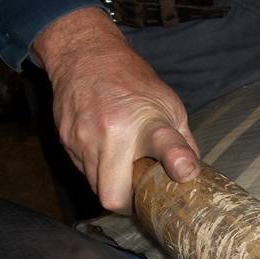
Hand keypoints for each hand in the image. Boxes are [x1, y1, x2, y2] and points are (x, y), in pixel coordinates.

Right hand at [33, 8, 199, 212]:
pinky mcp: (65, 141)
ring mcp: (85, 139)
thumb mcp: (168, 104)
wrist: (85, 55)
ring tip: (121, 169)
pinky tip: (103, 153)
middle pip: (113, 196)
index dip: (177, 161)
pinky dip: (95, 171)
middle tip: (137, 194)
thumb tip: (193, 173)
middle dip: (126, 203)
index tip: (184, 172)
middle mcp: (114, 132)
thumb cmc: (132, 82)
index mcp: (148, 122)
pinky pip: (82, 172)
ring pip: (95, 188)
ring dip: (110, 186)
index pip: (166, 145)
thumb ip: (182, 141)